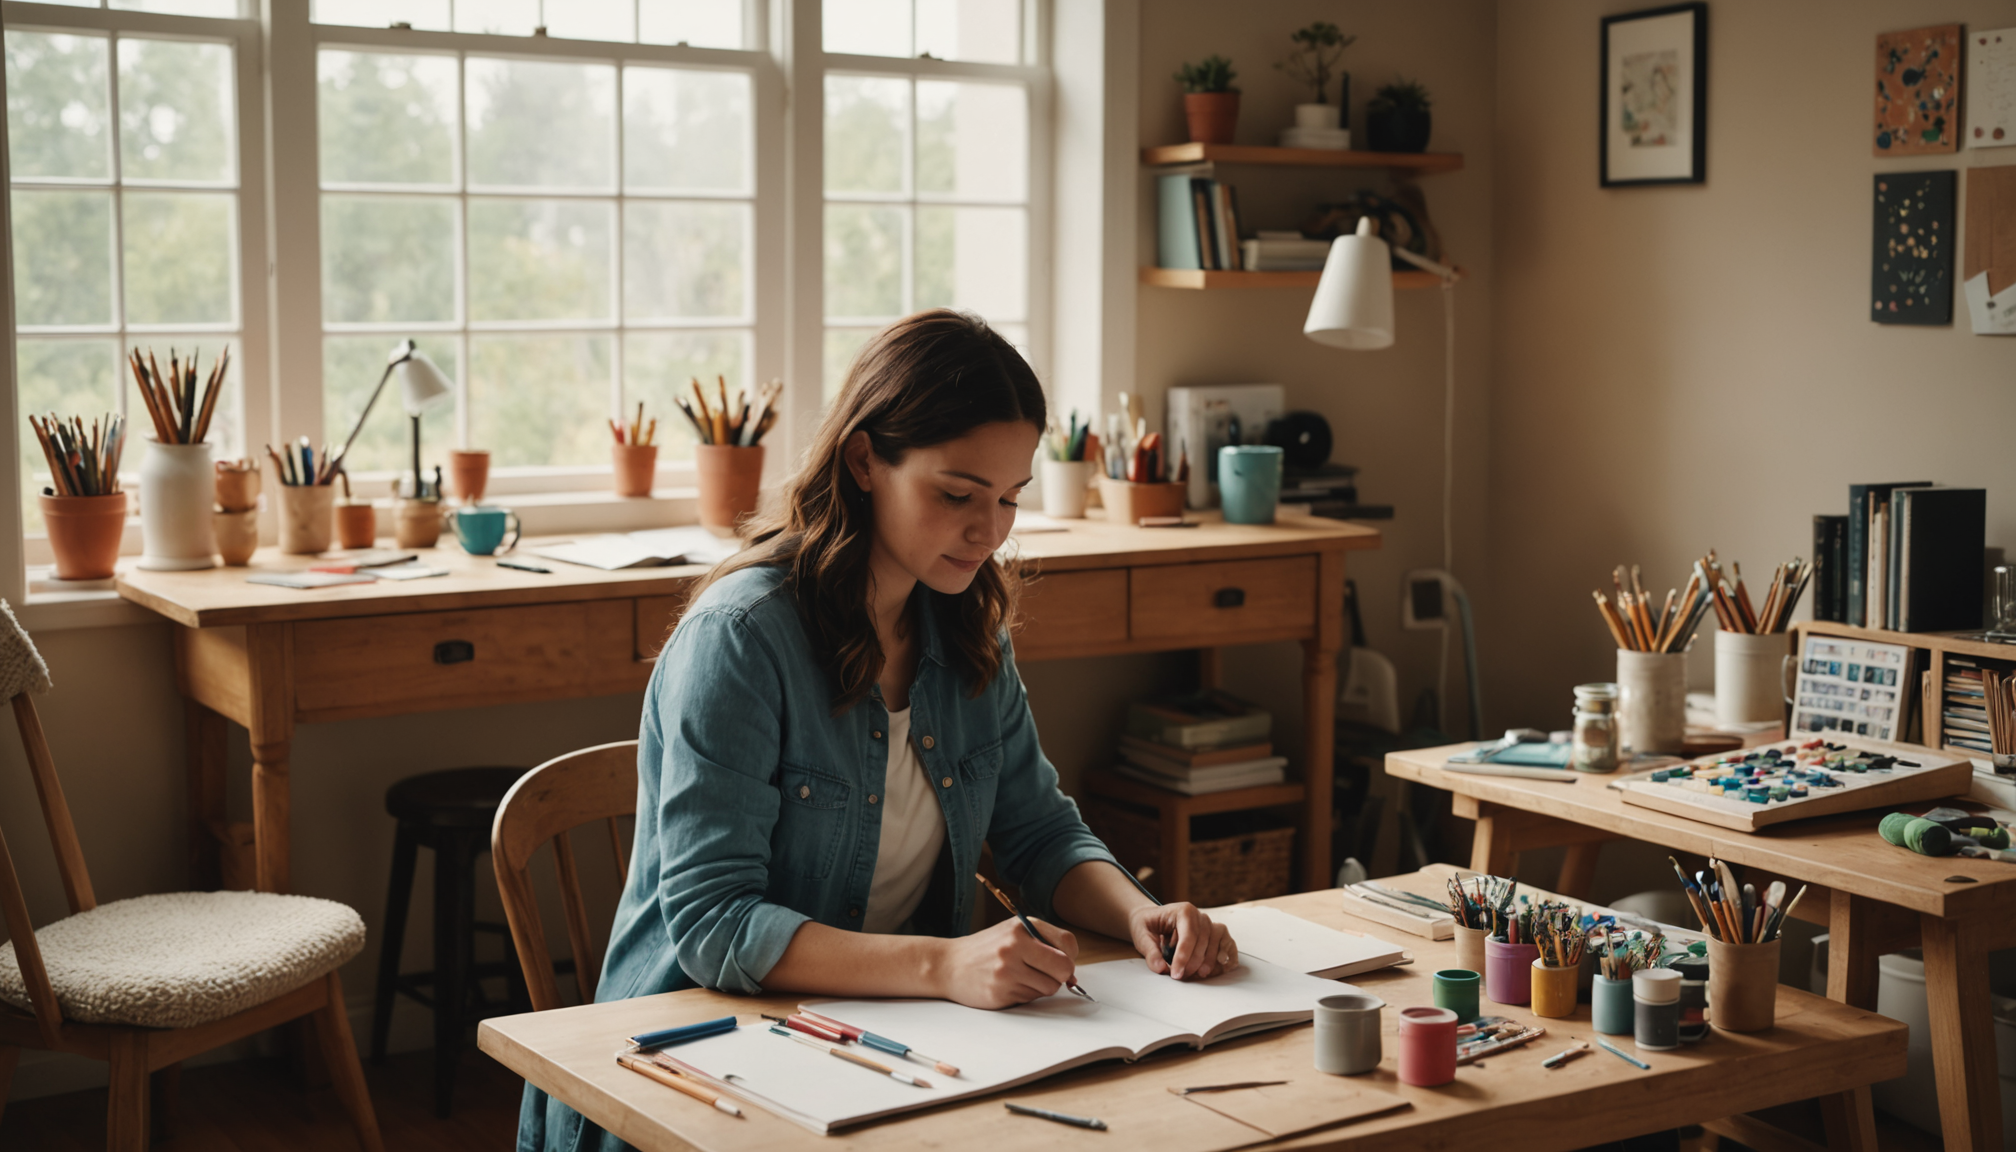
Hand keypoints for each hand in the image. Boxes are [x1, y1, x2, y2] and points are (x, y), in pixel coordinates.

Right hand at [933, 916, 1079, 1008]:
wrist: (949, 965)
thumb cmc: (986, 950)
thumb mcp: (1013, 934)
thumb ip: (1043, 946)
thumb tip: (1072, 974)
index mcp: (1022, 926)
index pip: (1068, 942)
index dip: (1069, 956)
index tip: (1060, 960)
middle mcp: (1015, 945)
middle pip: (1064, 968)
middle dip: (1062, 975)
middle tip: (1047, 974)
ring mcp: (1007, 970)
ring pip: (1050, 987)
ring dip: (1041, 987)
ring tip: (1021, 978)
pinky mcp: (1001, 992)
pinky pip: (1031, 998)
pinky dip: (1025, 994)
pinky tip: (1008, 985)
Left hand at [1128, 903, 1236, 979]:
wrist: (1152, 919)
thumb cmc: (1148, 925)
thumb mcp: (1142, 936)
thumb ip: (1150, 952)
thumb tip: (1160, 968)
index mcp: (1183, 911)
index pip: (1188, 936)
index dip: (1183, 957)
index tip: (1176, 973)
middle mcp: (1199, 916)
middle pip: (1203, 941)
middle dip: (1193, 962)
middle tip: (1181, 976)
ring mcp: (1209, 924)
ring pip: (1216, 943)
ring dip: (1209, 961)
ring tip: (1198, 974)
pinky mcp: (1215, 933)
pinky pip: (1227, 942)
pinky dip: (1228, 954)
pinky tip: (1223, 966)